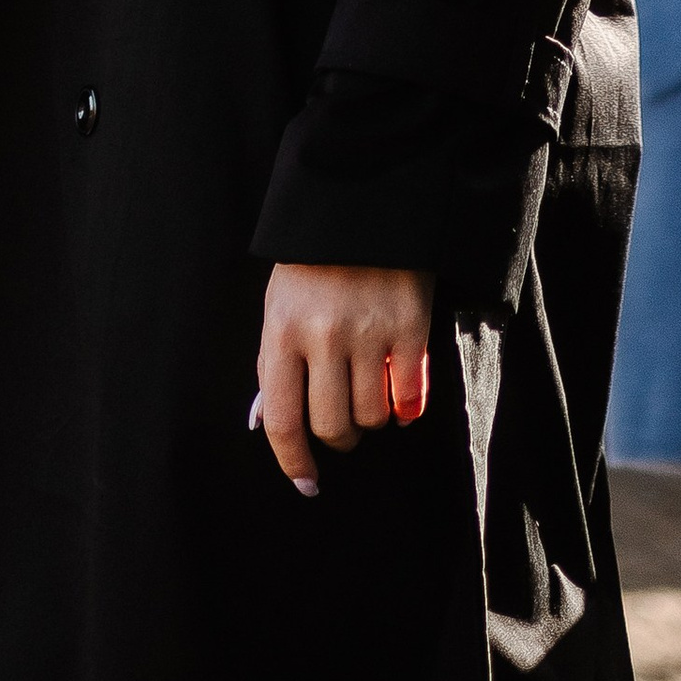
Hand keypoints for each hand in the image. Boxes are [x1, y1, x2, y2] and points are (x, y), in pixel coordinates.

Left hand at [253, 263, 433, 495]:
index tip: (307, 483)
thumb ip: (274, 362)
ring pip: (373, 417)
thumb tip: (270, 423)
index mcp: (281, 330)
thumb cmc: (312, 262)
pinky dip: (405, 407)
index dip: (293, 462)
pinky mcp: (410, 326)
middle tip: (343, 422)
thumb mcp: (279, 304)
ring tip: (369, 392)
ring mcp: (370, 331)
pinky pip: (410, 397)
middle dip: (339, 436)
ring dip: (371, 418)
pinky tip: (399, 393)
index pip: (282, 420)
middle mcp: (323, 335)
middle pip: (332, 426)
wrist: (361, 197)